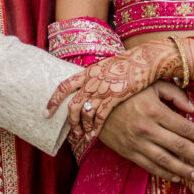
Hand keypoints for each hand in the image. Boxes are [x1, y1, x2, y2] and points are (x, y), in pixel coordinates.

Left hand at [48, 41, 176, 146]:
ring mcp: (103, 89)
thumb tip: (87, 86)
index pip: (64, 86)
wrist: (146, 59)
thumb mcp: (106, 66)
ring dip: (83, 127)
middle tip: (72, 131)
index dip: (54, 100)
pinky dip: (95, 127)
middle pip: (72, 105)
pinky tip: (95, 134)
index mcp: (88, 72)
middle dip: (70, 121)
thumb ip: (95, 76)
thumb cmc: (128, 63)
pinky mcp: (115, 96)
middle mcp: (92, 81)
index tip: (47, 112)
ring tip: (84, 135)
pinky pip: (100, 116)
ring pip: (85, 113)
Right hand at [98, 85, 193, 193]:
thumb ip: (175, 95)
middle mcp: (147, 128)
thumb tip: (193, 110)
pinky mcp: (127, 152)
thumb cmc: (127, 90)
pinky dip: (164, 173)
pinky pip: (149, 166)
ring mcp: (136, 142)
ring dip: (184, 170)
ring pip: (165, 161)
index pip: (185, 128)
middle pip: (179, 147)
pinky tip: (177, 177)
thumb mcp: (151, 84)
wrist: (92, 103)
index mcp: (155, 110)